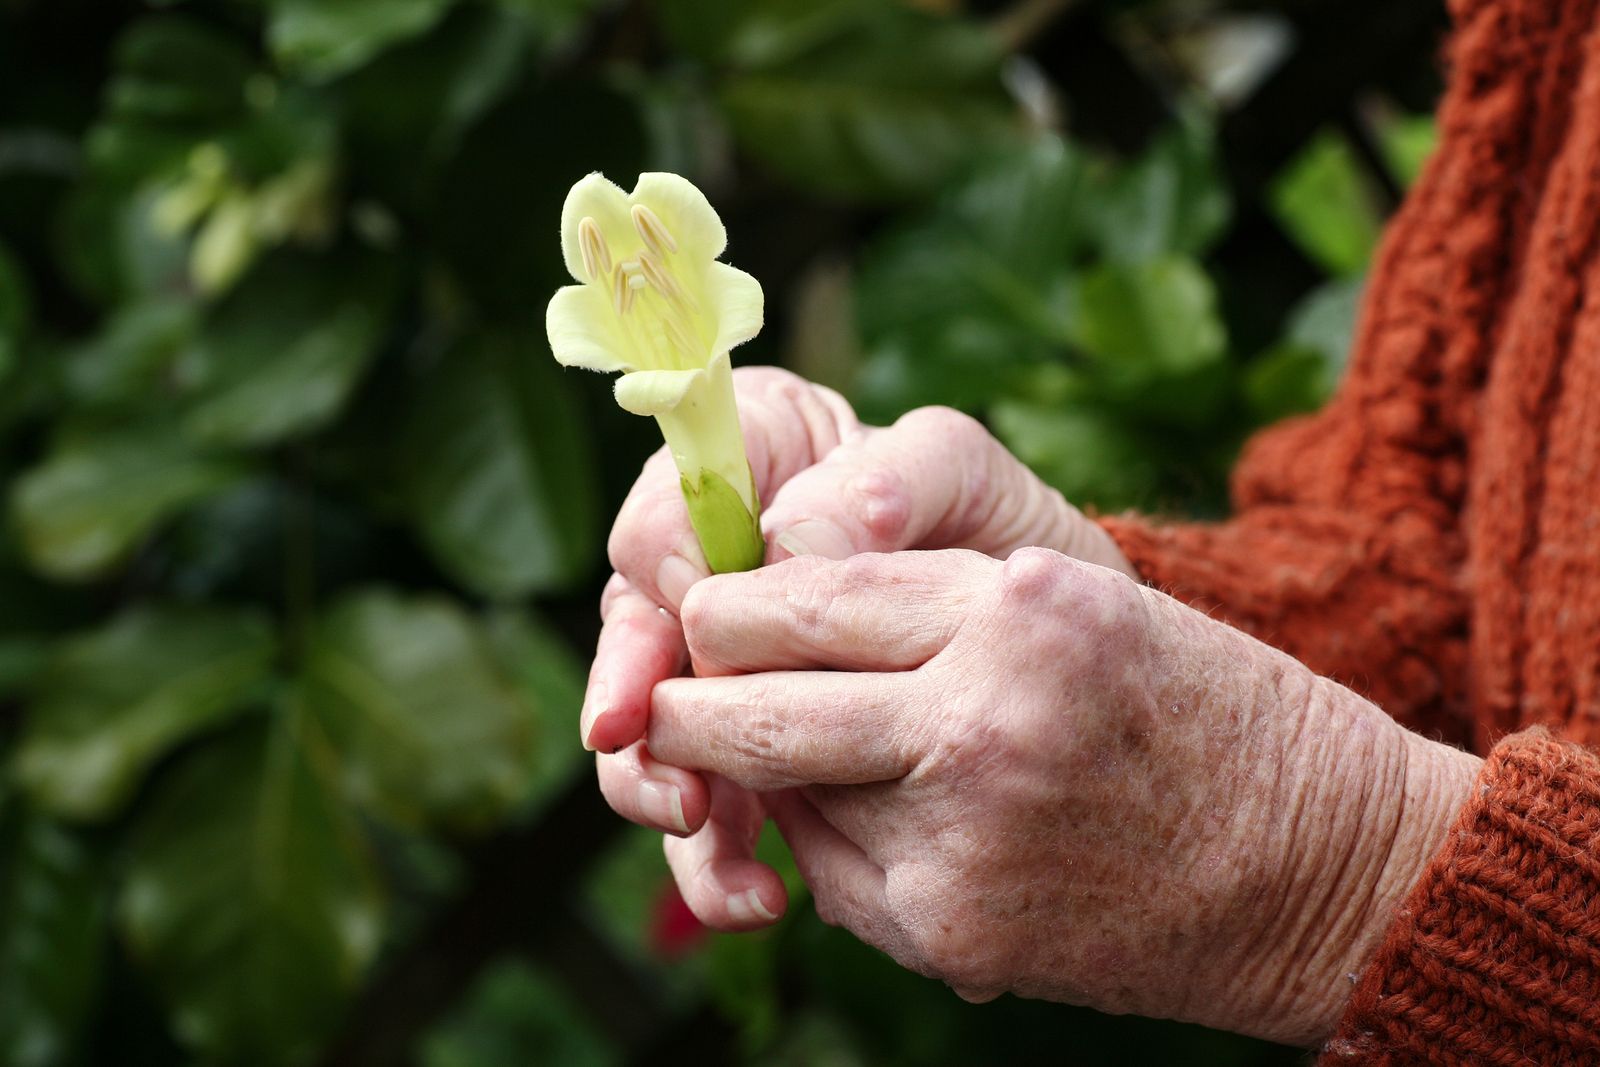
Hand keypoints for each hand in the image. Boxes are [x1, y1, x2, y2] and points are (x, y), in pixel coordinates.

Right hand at [585, 367, 1133, 926]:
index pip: (659, 524)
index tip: (700, 613)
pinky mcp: (754, 761)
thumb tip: (790, 540)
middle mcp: (702, 583)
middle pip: (630, 650)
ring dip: (664, 798)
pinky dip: (720, 866)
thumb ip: (882, 479)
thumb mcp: (955, 474)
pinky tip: (760, 898)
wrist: (1050, 636)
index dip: (665, 566)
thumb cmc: (995, 525)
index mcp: (732, 484)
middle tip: (678, 769)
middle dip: (643, 715)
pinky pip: (713, 815)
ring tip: (711, 840)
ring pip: (651, 747)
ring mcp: (720, 680)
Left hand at [647, 548, 1480, 1043]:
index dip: (733, 603)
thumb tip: (773, 631)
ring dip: (761, 773)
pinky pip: (836, 873)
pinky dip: (828, 844)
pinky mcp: (952, 927)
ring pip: (787, 789)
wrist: (1324, 868)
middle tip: (663, 689)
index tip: (706, 609)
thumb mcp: (1082, 608)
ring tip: (749, 750)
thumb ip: (930, 610)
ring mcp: (962, 832)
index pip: (807, 593)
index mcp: (1018, 604)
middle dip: (691, 693)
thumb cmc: (1205, 716)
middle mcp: (982, 713)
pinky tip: (868, 824)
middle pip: (761, 698)